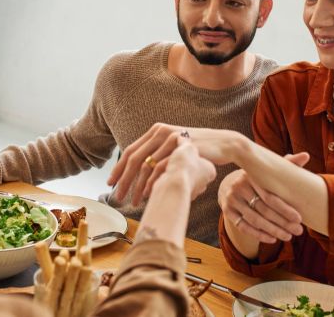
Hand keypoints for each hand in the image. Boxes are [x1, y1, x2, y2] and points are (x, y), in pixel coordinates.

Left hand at [106, 123, 241, 203]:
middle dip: (123, 179)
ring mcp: (170, 136)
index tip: (111, 183)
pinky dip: (154, 182)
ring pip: (146, 164)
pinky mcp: (181, 144)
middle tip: (117, 196)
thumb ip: (158, 157)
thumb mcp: (173, 151)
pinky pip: (162, 166)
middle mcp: (159, 131)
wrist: (222, 144)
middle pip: (133, 158)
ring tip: (134, 201)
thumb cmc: (197, 151)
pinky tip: (150, 194)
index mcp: (154, 132)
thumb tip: (141, 174)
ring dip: (138, 186)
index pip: (130, 151)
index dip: (119, 168)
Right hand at [218, 169, 303, 243]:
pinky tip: (272, 239)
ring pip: (254, 220)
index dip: (285, 209)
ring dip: (273, 230)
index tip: (299, 218)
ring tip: (288, 236)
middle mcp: (239, 187)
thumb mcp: (268, 170)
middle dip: (282, 222)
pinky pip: (243, 227)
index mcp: (251, 176)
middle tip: (298, 231)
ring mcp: (231, 200)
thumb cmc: (257, 177)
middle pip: (263, 210)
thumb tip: (305, 156)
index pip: (270, 196)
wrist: (230, 183)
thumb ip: (286, 163)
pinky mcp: (227, 211)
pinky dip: (259, 235)